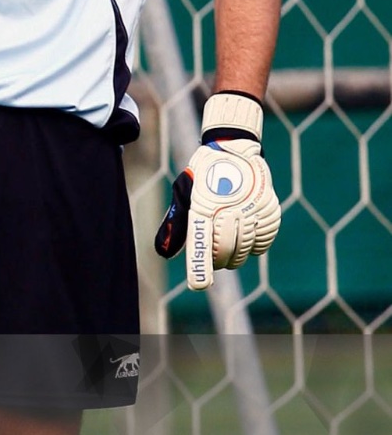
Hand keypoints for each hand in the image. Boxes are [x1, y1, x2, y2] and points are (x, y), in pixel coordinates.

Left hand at [155, 92, 280, 290]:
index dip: (200, 267)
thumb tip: (164, 253)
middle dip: (218, 263)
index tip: (199, 285)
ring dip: (235, 256)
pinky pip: (263, 243)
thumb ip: (176, 224)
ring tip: (229, 247)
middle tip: (215, 261)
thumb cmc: (203, 176)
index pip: (201, 242)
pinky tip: (246, 235)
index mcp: (204, 206)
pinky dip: (254, 246)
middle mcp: (230, 208)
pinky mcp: (270, 210)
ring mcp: (252, 209)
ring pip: (245, 251)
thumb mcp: (184, 195)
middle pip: (225, 252)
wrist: (234, 149)